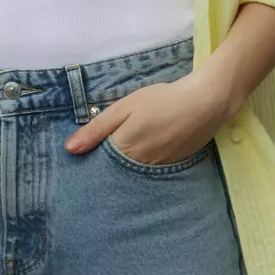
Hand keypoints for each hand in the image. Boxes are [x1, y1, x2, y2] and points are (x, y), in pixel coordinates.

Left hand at [63, 72, 228, 163]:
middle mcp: (139, 167)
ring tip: (121, 158)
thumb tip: (69, 149)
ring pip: (133, 174)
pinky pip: (150, 172)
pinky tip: (144, 156)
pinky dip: (143, 167)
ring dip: (124, 169)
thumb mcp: (125, 107)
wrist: (205, 103)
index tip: (80, 160)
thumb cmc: (161, 100)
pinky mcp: (173, 167)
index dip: (90, 161)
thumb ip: (97, 128)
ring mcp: (157, 169)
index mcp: (123, 150)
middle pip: (115, 172)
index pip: (98, 165)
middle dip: (106, 169)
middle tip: (99, 161)